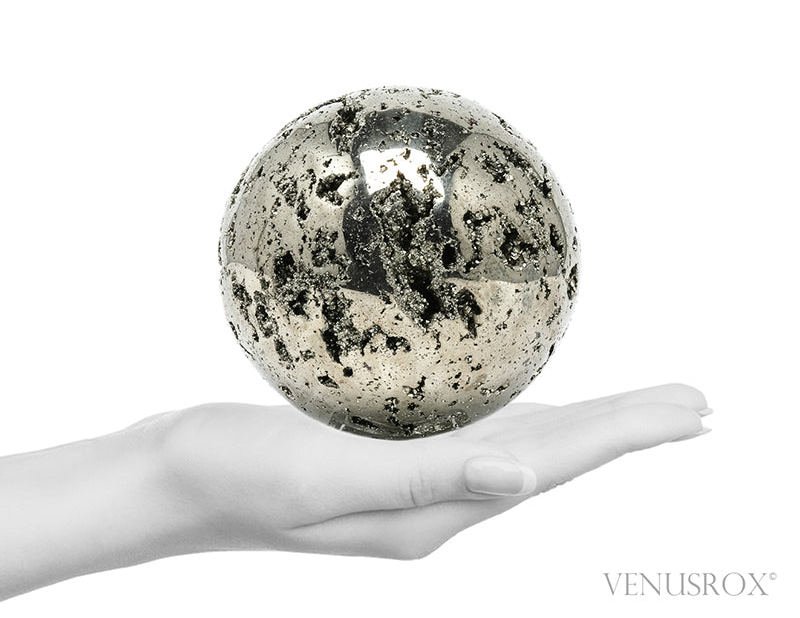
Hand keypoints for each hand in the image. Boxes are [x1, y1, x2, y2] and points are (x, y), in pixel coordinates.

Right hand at [152, 382, 710, 559]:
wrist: (179, 474)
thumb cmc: (238, 473)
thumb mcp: (325, 480)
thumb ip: (426, 481)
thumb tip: (525, 479)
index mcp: (435, 509)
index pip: (555, 465)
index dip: (627, 435)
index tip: (692, 412)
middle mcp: (438, 498)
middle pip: (556, 457)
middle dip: (628, 429)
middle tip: (693, 405)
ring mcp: (414, 477)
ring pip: (525, 444)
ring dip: (587, 422)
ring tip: (638, 409)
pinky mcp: (389, 453)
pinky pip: (479, 430)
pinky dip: (528, 413)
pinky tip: (538, 406)